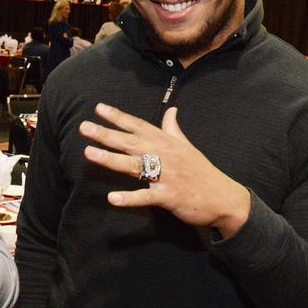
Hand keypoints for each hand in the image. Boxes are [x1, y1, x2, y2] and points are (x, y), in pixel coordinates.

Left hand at [80, 103, 250, 236]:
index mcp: (167, 142)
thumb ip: (174, 129)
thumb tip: (171, 110)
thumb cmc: (202, 172)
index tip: (99, 108)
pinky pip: (146, 196)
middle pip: (131, 142)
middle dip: (107, 134)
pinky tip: (112, 198)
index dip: (118, 117)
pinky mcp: (169, 196)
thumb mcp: (188, 147)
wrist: (223, 197)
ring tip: (89, 154)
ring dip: (111, 159)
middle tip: (84, 127)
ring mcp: (167, 175)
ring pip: (135, 165)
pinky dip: (130, 197)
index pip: (139, 126)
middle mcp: (165, 155)